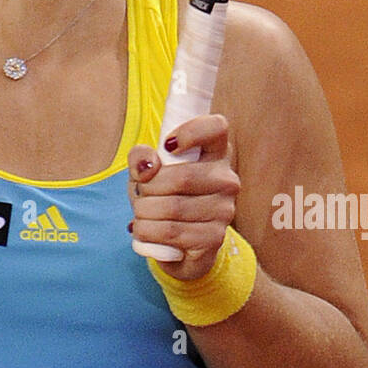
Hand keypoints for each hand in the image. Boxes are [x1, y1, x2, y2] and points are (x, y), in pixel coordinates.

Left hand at [127, 115, 240, 280]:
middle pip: (182, 176)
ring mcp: (225, 210)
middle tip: (141, 193)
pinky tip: (146, 229)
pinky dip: (147, 231)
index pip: (217, 127)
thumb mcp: (146, 171)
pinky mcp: (214, 237)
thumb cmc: (162, 195)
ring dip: (144, 212)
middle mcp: (226, 179)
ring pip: (173, 207)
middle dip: (148, 187)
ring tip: (141, 213)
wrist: (174, 240)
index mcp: (215, 152)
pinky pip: (172, 232)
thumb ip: (141, 158)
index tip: (167, 145)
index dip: (191, 132)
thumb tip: (147, 165)